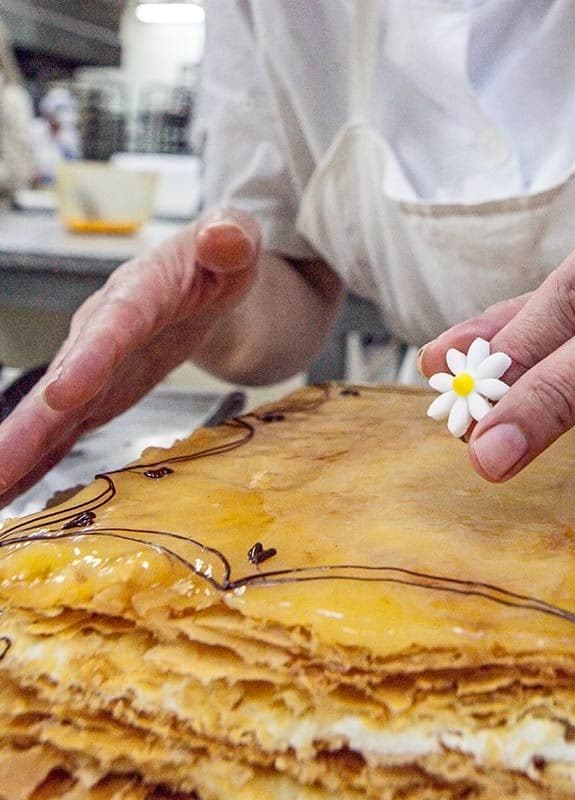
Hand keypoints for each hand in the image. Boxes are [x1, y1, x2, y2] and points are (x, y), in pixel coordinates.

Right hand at [0, 209, 260, 506]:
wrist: (205, 276)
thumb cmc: (220, 256)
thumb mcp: (237, 241)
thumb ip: (233, 238)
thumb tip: (225, 238)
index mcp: (141, 291)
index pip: (115, 325)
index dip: (89, 358)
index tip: (63, 394)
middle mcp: (104, 329)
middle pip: (64, 380)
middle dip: (29, 426)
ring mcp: (98, 364)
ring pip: (56, 413)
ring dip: (21, 452)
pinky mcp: (102, 391)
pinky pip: (69, 428)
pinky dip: (40, 458)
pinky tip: (10, 489)